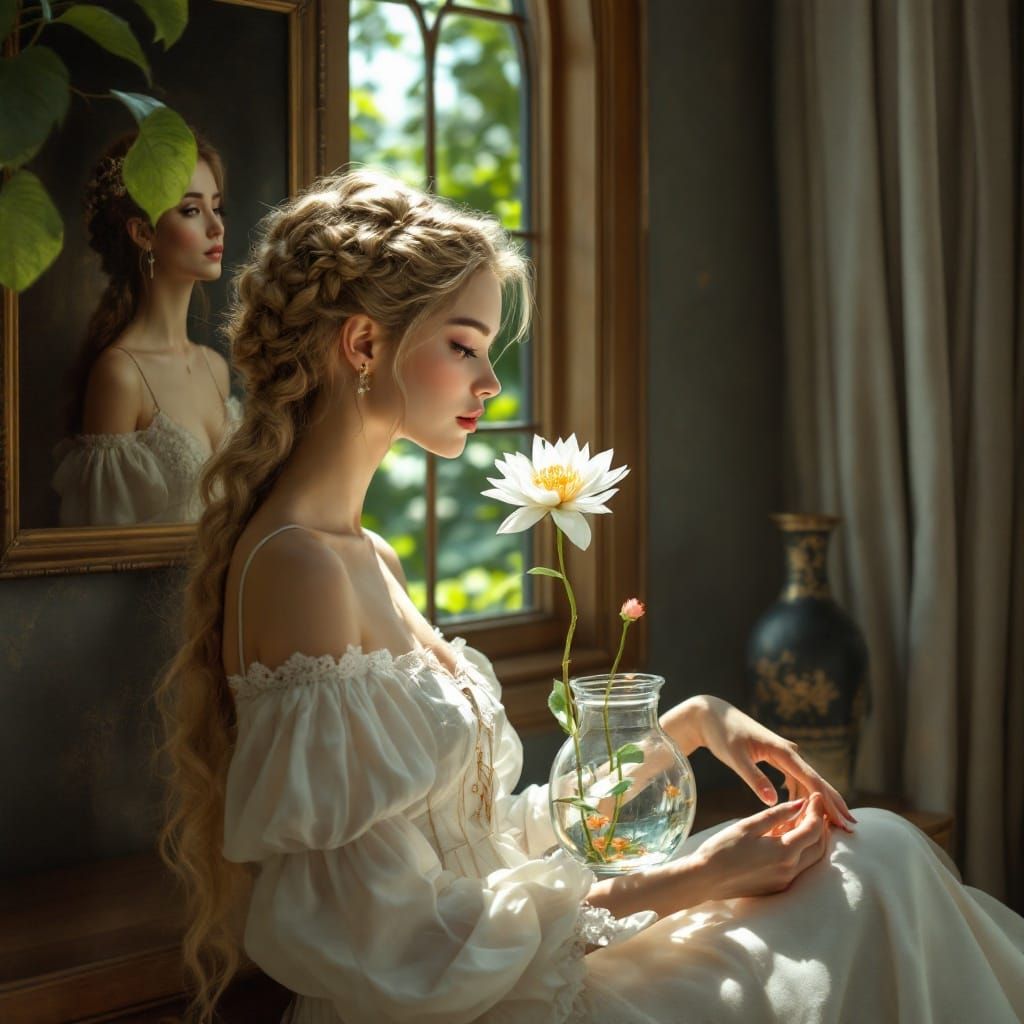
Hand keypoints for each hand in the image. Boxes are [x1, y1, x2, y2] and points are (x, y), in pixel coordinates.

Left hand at [664, 695, 855, 831]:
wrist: (711, 716)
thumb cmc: (722, 734)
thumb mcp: (735, 757)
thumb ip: (754, 778)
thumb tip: (773, 802)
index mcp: (782, 751)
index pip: (811, 779)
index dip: (829, 801)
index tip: (843, 819)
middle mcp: (788, 752)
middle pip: (815, 781)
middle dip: (832, 803)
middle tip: (850, 827)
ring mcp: (783, 755)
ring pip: (806, 782)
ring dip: (815, 803)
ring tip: (829, 826)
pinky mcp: (776, 758)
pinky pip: (794, 780)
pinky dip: (800, 796)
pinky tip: (803, 812)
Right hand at [688, 793, 831, 900]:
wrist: (704, 879)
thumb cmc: (723, 849)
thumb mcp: (749, 826)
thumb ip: (778, 815)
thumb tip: (801, 804)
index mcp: (784, 852)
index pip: (813, 829)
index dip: (817, 810)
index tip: (814, 795)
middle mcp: (790, 870)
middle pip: (819, 846)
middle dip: (820, 825)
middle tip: (813, 807)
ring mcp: (784, 881)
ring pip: (811, 858)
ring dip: (812, 838)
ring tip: (802, 819)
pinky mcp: (777, 886)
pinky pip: (799, 866)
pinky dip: (801, 849)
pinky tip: (788, 836)